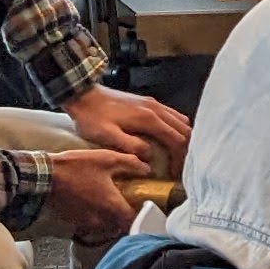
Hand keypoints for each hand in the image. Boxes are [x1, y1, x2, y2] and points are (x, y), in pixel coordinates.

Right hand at [40, 146, 138, 246]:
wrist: (44, 175)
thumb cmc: (76, 166)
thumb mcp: (108, 159)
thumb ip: (131, 164)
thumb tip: (147, 170)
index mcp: (112, 205)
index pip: (133, 220)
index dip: (140, 215)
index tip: (142, 206)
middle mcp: (101, 219)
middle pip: (120, 226)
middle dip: (125, 218)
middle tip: (127, 204)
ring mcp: (86, 222)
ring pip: (105, 227)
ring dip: (110, 220)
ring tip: (110, 205)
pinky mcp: (74, 221)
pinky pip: (90, 225)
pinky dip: (94, 219)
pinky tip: (93, 205)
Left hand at [65, 82, 188, 173]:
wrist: (83, 94)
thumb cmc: (92, 117)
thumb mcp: (107, 135)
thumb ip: (130, 146)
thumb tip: (150, 157)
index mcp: (149, 119)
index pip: (177, 140)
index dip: (180, 159)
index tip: (175, 174)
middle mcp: (156, 109)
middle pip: (184, 130)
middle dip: (186, 151)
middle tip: (179, 168)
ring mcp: (153, 104)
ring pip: (180, 121)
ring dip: (182, 139)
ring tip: (176, 156)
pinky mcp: (148, 102)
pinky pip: (172, 116)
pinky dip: (176, 129)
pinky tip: (167, 140)